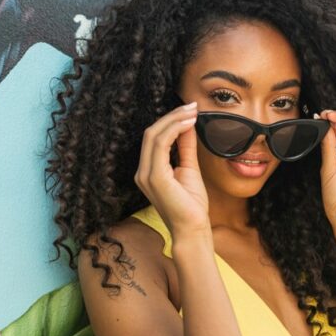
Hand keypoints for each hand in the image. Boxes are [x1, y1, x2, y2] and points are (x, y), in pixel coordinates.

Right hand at [134, 103, 209, 236]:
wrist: (193, 229)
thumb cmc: (191, 206)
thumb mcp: (189, 169)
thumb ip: (185, 148)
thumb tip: (188, 125)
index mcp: (148, 171)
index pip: (153, 138)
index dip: (170, 121)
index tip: (189, 110)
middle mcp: (143, 172)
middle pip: (151, 133)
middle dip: (172, 116)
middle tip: (192, 106)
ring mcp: (146, 175)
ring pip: (154, 135)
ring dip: (174, 120)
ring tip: (192, 111)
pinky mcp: (155, 177)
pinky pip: (161, 145)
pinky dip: (175, 130)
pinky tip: (189, 124)